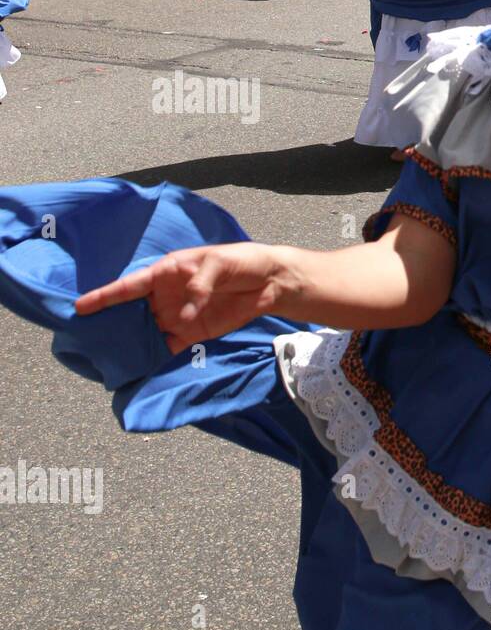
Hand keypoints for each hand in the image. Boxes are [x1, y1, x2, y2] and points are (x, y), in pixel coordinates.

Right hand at [75, 242, 293, 352]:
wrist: (271, 281)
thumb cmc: (242, 261)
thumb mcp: (219, 262)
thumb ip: (200, 283)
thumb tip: (186, 314)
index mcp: (166, 272)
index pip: (129, 285)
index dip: (105, 296)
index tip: (80, 306)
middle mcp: (166, 296)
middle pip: (132, 312)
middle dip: (112, 325)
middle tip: (89, 342)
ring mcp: (178, 316)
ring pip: (147, 332)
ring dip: (131, 344)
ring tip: (108, 360)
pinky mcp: (193, 333)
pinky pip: (168, 346)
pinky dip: (155, 357)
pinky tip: (140, 369)